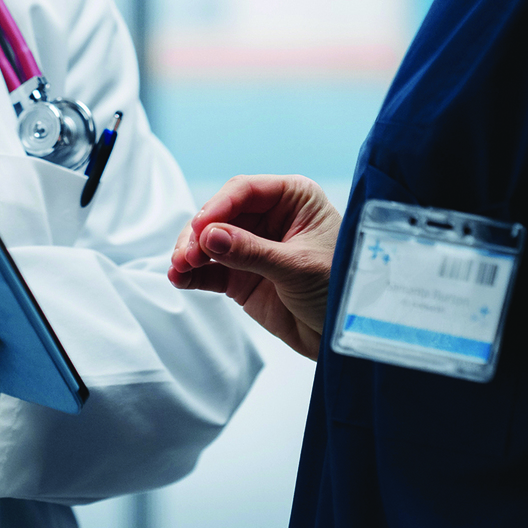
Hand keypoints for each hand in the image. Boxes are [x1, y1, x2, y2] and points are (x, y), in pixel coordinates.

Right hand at [168, 175, 341, 358]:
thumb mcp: (297, 267)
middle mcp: (271, 218)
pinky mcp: (242, 276)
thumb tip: (209, 236)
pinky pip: (211, 270)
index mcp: (293, 198)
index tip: (200, 228)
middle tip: (186, 254)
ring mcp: (254, 247)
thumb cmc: (340, 289)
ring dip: (190, 252)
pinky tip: (180, 279)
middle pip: (220, 214)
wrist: (348, 336)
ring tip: (179, 268)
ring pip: (210, 241)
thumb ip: (251, 251)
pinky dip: (193, 273)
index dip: (218, 207)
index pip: (245, 190)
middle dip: (199, 233)